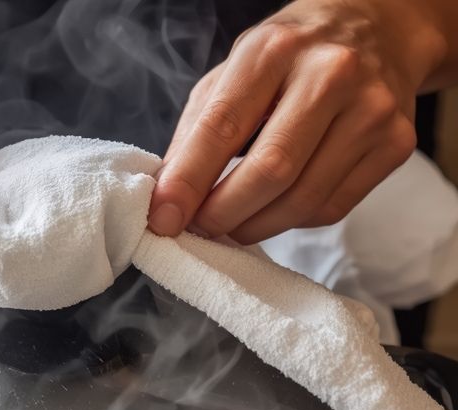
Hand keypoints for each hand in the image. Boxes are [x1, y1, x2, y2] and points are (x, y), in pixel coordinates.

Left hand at [149, 0, 446, 243]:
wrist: (378, 31)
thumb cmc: (289, 57)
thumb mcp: (233, 72)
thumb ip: (197, 130)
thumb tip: (168, 195)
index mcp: (273, 51)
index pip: (222, 126)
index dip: (188, 181)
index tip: (163, 219)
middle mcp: (329, 74)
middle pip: (270, 171)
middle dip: (223, 214)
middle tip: (199, 229)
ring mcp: (371, 110)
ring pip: (302, 200)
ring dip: (255, 226)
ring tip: (231, 225)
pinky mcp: (396, 144)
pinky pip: (331, 207)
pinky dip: (291, 221)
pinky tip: (275, 209)